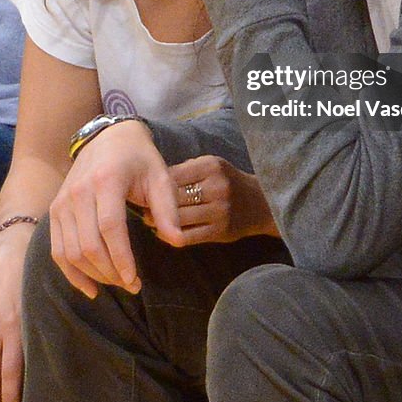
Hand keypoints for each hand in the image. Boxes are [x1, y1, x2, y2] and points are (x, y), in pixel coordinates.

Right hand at [48, 119, 179, 296]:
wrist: (108, 138)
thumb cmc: (139, 158)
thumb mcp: (159, 176)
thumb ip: (168, 209)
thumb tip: (177, 242)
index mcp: (106, 179)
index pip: (110, 227)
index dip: (121, 257)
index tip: (135, 280)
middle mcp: (79, 191)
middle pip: (88, 244)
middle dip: (110, 272)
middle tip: (132, 285)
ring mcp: (62, 202)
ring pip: (71, 251)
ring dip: (93, 275)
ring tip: (118, 283)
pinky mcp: (55, 211)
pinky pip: (56, 250)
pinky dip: (71, 273)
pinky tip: (90, 288)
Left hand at [142, 156, 279, 243]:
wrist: (260, 203)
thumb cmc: (227, 181)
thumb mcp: (212, 165)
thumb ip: (186, 170)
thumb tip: (153, 180)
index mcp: (211, 166)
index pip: (173, 175)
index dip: (155, 184)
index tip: (143, 189)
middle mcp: (217, 187)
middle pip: (174, 198)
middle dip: (154, 204)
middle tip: (141, 207)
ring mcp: (219, 211)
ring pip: (178, 218)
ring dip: (159, 221)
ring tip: (149, 219)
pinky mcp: (220, 232)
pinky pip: (188, 236)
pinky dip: (171, 235)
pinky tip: (163, 232)